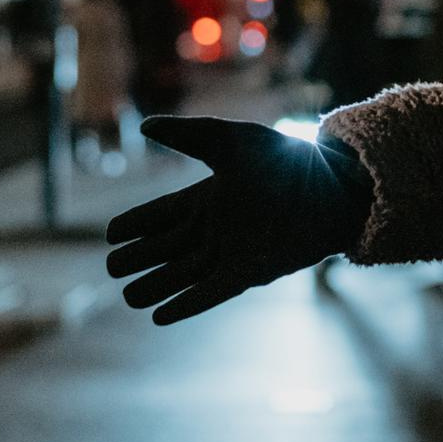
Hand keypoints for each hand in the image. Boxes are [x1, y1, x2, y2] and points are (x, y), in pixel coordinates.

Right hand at [105, 116, 374, 324]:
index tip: (110, 233)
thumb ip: (189, 135)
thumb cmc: (286, 160)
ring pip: (181, 275)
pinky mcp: (248, 273)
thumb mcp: (232, 142)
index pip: (158, 216)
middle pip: (163, 248)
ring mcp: (230, 253)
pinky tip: (159, 316)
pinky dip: (185, 304)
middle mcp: (214, 228)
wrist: (332, 188)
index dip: (134, 225)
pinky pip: (209, 294)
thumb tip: (146, 125)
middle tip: (113, 267)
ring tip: (128, 295)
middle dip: (137, 259)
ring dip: (154, 286)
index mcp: (205, 198)